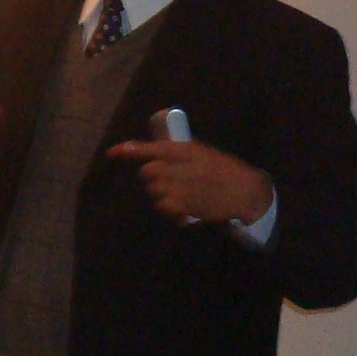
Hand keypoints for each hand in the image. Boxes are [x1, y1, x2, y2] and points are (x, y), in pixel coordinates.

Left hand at [106, 135, 274, 226]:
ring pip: (153, 190)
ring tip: (175, 191)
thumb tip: (154, 153)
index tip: (112, 153)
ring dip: (158, 192)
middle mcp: (181, 167)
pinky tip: (180, 204)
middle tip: (165, 177)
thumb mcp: (204, 153)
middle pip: (147, 172)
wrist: (244, 191)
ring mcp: (182, 188)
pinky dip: (167, 207)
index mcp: (186, 150)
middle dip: (151, 175)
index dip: (130, 150)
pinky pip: (162, 206)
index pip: (153, 148)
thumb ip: (180, 153)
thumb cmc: (225, 170)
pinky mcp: (184, 206)